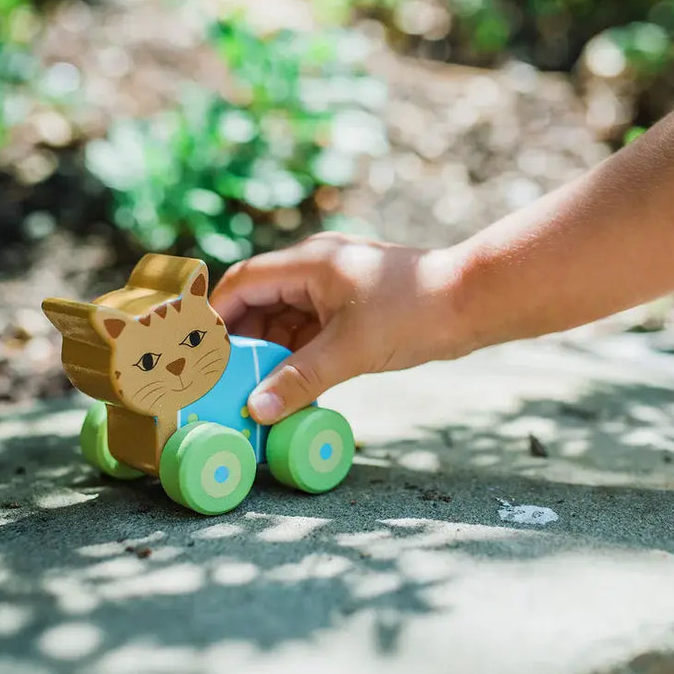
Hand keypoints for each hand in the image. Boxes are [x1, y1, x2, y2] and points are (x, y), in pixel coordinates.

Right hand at [210, 233, 465, 423]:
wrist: (475, 301)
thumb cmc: (415, 313)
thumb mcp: (351, 351)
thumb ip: (300, 380)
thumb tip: (256, 410)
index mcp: (308, 263)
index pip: (243, 283)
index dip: (216, 317)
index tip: (198, 352)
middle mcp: (316, 268)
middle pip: (260, 301)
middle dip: (243, 341)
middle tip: (225, 381)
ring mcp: (335, 286)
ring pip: (286, 319)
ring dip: (272, 352)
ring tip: (256, 390)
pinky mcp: (352, 306)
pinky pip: (311, 329)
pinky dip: (298, 355)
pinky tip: (292, 385)